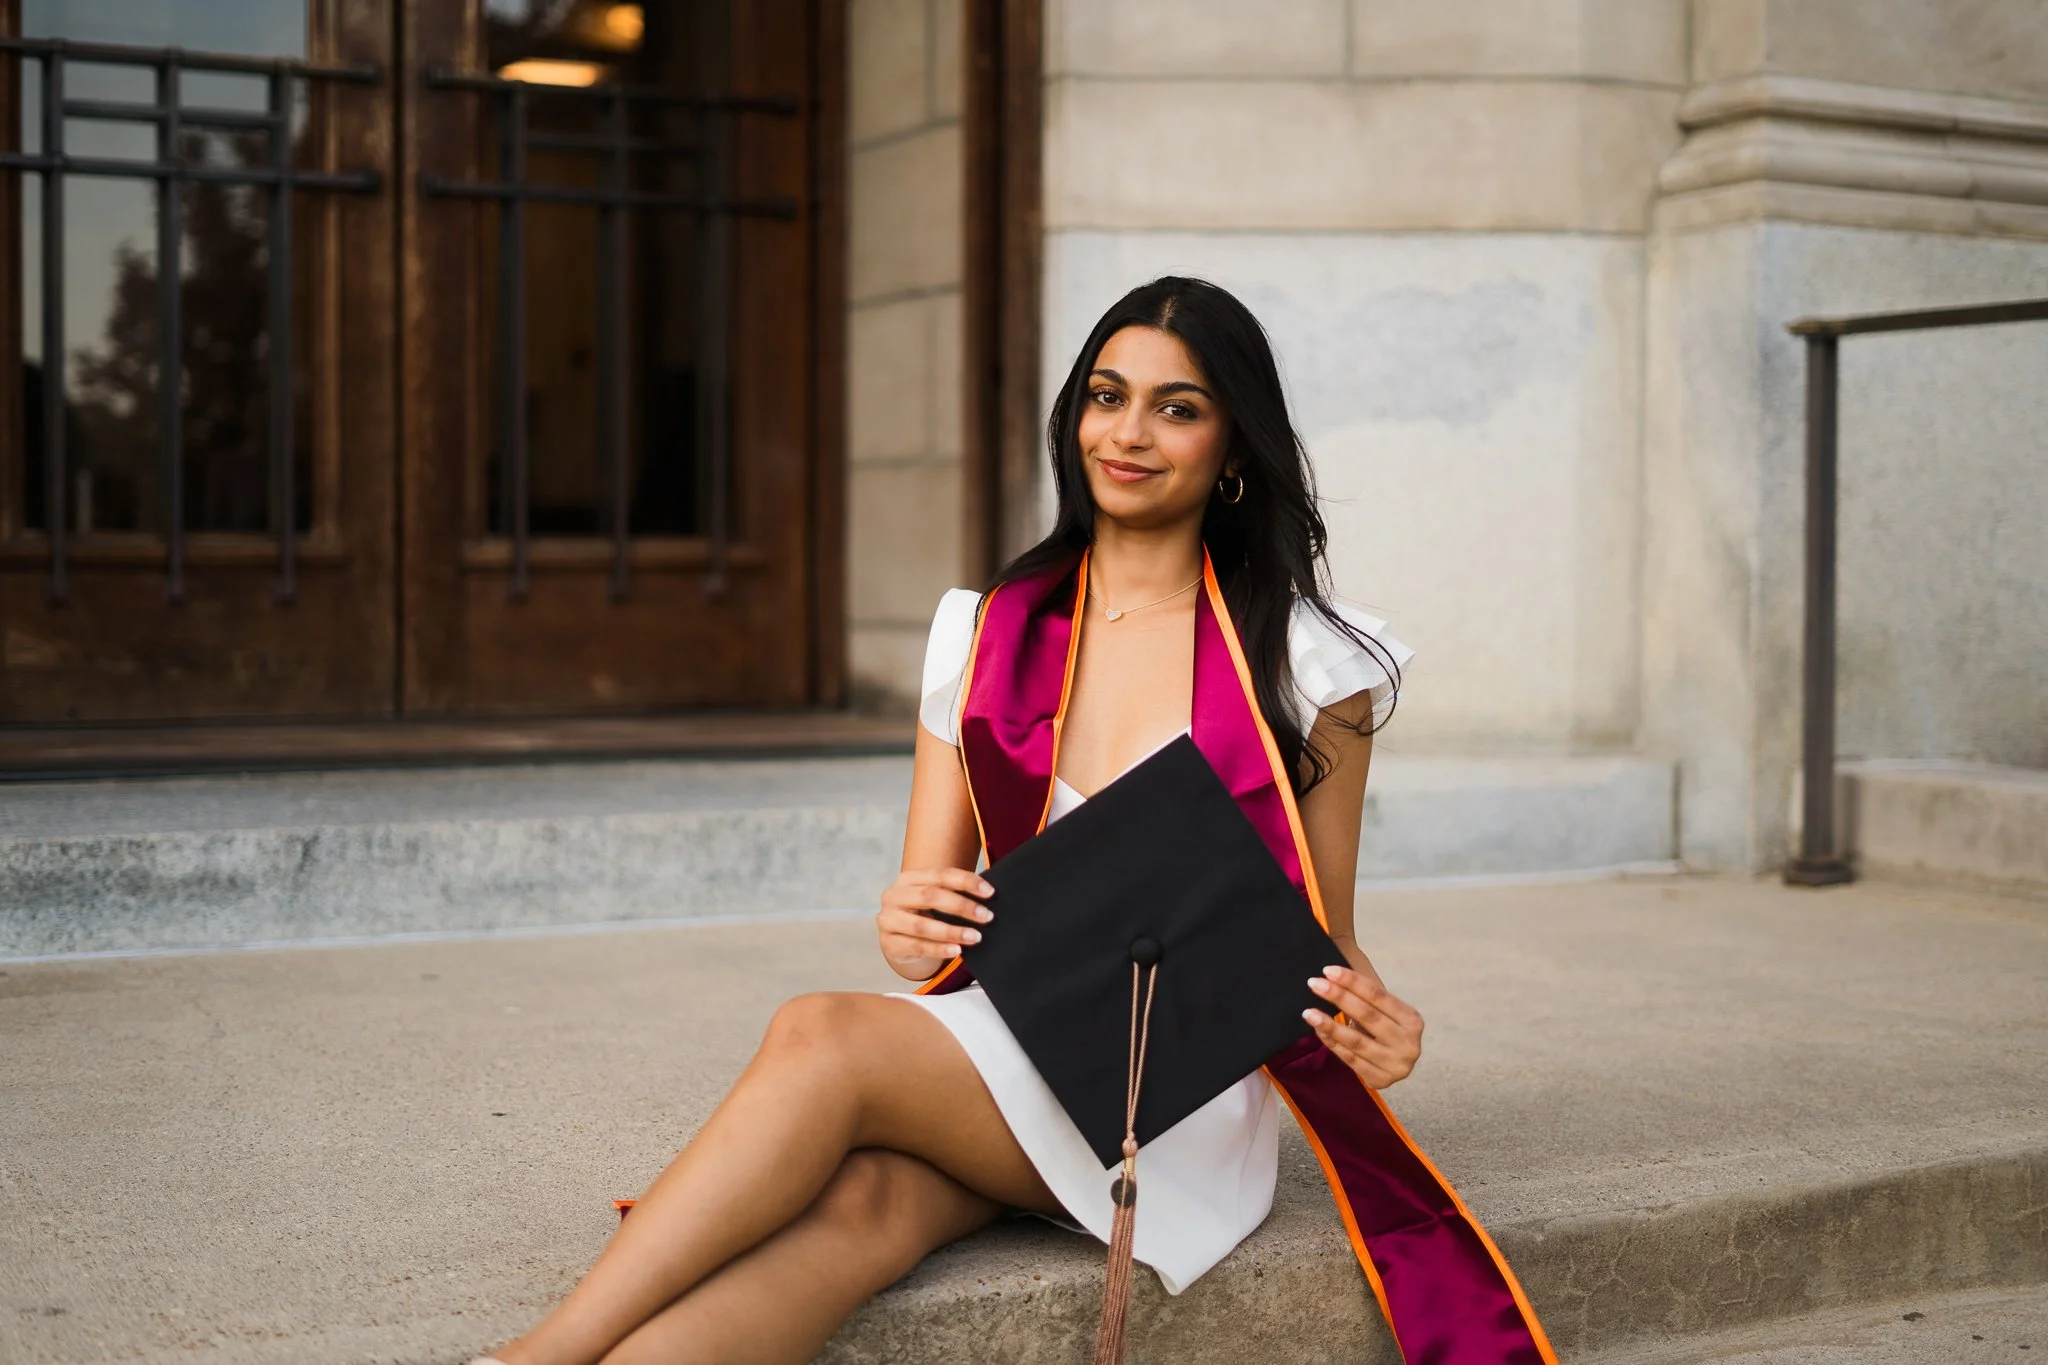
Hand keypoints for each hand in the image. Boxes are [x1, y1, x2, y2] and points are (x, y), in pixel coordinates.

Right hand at [877, 867, 993, 980]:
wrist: (896, 938)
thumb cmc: (921, 914)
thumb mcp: (931, 899)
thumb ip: (952, 894)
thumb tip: (987, 896)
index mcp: (908, 878)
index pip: (940, 875)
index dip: (966, 881)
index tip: (989, 892)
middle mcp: (894, 896)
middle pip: (930, 896)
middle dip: (962, 906)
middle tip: (986, 916)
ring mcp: (888, 920)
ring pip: (922, 926)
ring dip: (952, 932)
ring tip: (975, 937)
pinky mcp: (889, 943)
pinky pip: (917, 947)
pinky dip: (939, 949)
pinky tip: (957, 950)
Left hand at [1303, 963, 1423, 1088]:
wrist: (1397, 1062)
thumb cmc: (1387, 1028)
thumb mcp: (1385, 1010)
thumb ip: (1365, 995)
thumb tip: (1332, 974)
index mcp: (1412, 1020)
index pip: (1379, 996)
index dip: (1353, 981)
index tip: (1328, 970)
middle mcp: (1409, 1044)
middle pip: (1368, 1016)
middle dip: (1339, 997)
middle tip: (1314, 984)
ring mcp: (1396, 1066)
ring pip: (1356, 1041)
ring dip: (1329, 1024)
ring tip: (1308, 1012)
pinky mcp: (1380, 1080)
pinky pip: (1350, 1059)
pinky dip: (1332, 1042)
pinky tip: (1318, 1029)